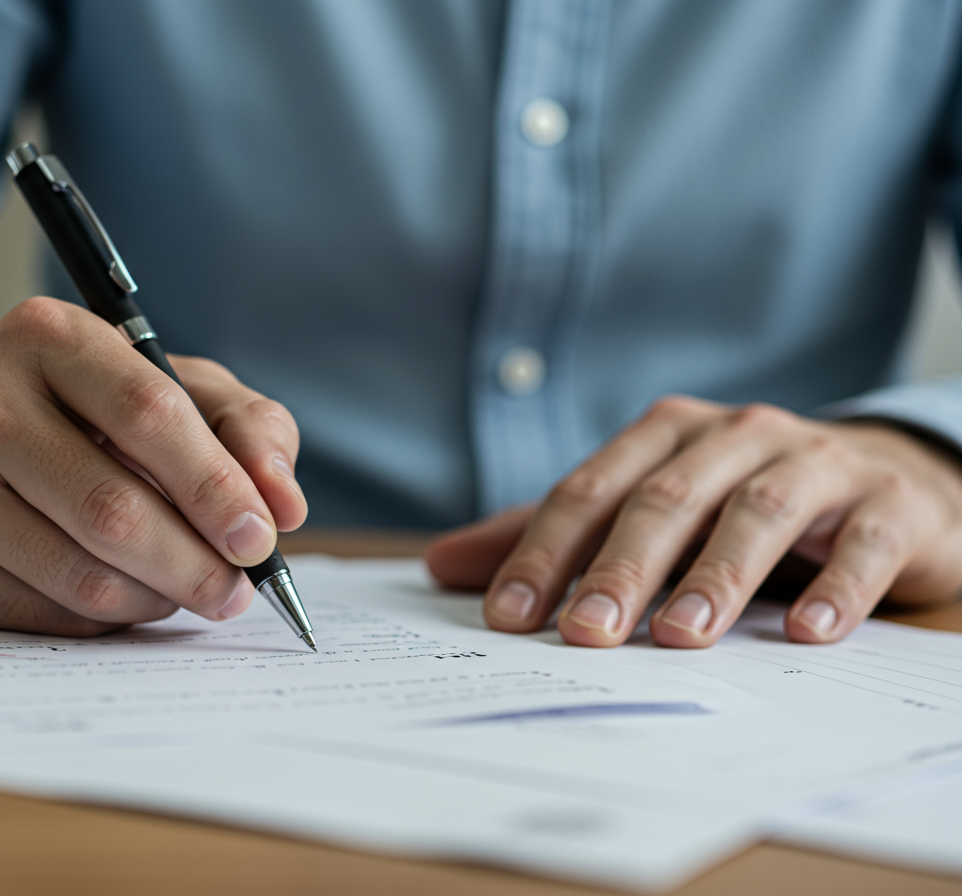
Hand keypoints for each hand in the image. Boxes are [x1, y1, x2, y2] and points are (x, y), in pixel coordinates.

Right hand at [0, 296, 306, 634]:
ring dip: (157, 597)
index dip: (215, 485)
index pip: (147, 413)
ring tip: (185, 587)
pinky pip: (46, 613)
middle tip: (236, 590)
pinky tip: (122, 591)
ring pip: (82, 575)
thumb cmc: (85, 413)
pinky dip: (107, 616)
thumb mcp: (173, 388)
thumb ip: (246, 428)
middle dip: (195, 563)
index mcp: (46, 336)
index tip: (261, 538)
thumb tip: (284, 506)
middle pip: (112, 509)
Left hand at [426, 396, 961, 646]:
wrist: (880, 481)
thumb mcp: (642, 510)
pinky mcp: (888, 502)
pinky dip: (835, 587)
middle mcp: (735, 435)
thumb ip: (550, 536)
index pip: (590, 491)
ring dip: (717, 575)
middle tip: (584, 634)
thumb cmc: (737, 501)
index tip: (508, 616)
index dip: (545, 552)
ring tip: (680, 636)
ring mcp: (816, 462)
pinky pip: (861, 542)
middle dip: (620, 569)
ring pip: (757, 511)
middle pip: (665, 500)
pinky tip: (806, 634)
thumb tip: (441, 565)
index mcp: (665, 434)